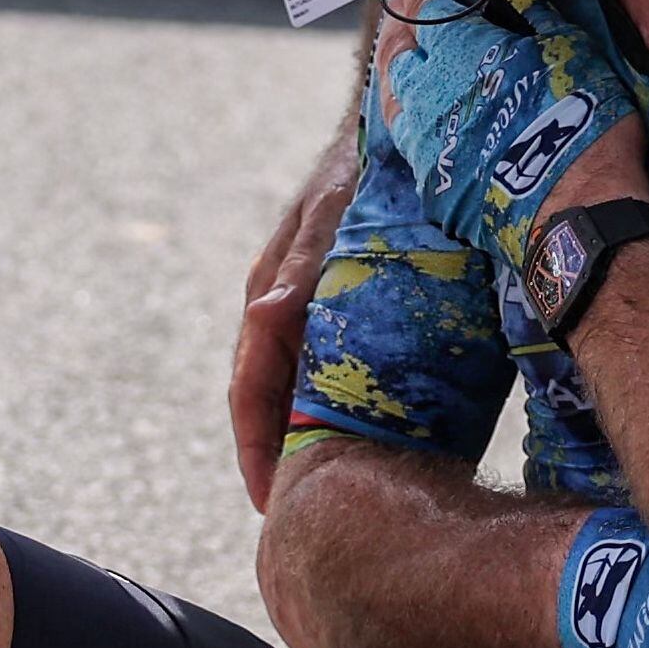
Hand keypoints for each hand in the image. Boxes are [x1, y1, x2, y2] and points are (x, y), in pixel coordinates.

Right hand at [232, 134, 360, 511]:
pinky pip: (336, 372)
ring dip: (311, 439)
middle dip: (280, 458)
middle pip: (272, 402)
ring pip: (303, 392)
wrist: (398, 129)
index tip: (267, 501)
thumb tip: (263, 318)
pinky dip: (342, 410)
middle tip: (301, 518)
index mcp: (270, 298)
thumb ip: (300, 268)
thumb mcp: (332, 214)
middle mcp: (285, 313)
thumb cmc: (360, 168)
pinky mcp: (346, 313)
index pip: (251, 388)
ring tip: (330, 494)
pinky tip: (371, 441)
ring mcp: (314, 314)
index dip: (255, 447)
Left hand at [375, 0, 633, 278]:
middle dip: (401, 28)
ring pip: (393, 100)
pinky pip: (410, 144)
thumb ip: (522, 2)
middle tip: (410, 16)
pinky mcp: (432, 184)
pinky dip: (412, 122)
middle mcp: (427, 93)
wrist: (577, 207)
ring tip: (409, 65)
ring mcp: (424, 142)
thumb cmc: (581, 117)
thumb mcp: (564, 46)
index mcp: (457, 50)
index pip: (422, 6)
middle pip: (397, 53)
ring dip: (398, 76)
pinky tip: (425, 119)